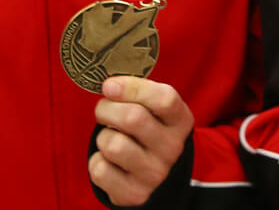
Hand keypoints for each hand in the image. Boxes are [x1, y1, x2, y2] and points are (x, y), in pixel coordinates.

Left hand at [89, 76, 195, 206]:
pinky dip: (97, 161)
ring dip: (102, 137)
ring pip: (113, 145)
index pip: (164, 99)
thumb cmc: (148, 132)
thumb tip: (110, 84)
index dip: (133, 88)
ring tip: (110, 138)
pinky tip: (109, 161)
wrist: (156, 177)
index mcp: (181, 121)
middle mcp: (172, 148)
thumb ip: (138, 94)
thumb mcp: (155, 111)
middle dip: (106, 109)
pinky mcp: (135, 193)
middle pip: (133, 118)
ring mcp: (155, 173)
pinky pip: (100, 169)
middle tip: (104, 109)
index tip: (110, 86)